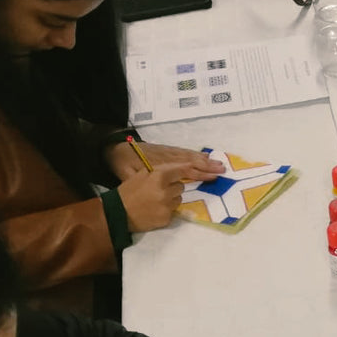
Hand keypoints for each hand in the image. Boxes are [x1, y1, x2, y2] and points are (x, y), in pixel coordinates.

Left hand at [105, 140, 223, 183]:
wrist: (114, 147)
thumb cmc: (121, 164)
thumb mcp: (127, 176)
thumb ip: (143, 182)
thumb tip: (157, 189)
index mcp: (159, 164)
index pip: (182, 169)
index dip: (197, 173)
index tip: (211, 177)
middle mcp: (166, 156)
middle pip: (190, 160)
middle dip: (207, 165)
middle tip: (222, 170)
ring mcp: (167, 152)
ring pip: (189, 155)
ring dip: (204, 160)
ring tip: (219, 163)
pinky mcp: (166, 150)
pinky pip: (184, 152)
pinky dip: (196, 154)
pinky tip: (204, 157)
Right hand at [118, 164, 203, 233]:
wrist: (118, 213)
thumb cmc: (128, 192)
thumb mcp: (141, 175)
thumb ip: (158, 172)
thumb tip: (175, 171)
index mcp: (159, 177)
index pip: (180, 171)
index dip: (187, 169)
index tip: (195, 168)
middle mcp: (166, 191)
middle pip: (181, 187)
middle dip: (173, 187)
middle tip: (159, 189)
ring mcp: (167, 206)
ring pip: (179, 199)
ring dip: (171, 199)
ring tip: (156, 200)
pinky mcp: (167, 218)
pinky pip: (173, 211)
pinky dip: (167, 210)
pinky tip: (155, 210)